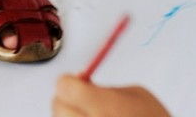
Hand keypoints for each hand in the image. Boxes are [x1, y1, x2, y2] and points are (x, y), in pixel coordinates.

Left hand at [53, 76, 171, 116]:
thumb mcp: (137, 95)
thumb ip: (106, 88)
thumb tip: (83, 83)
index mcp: (103, 107)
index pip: (64, 86)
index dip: (70, 82)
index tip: (76, 82)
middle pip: (58, 106)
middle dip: (67, 100)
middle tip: (84, 101)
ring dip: (71, 116)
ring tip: (92, 115)